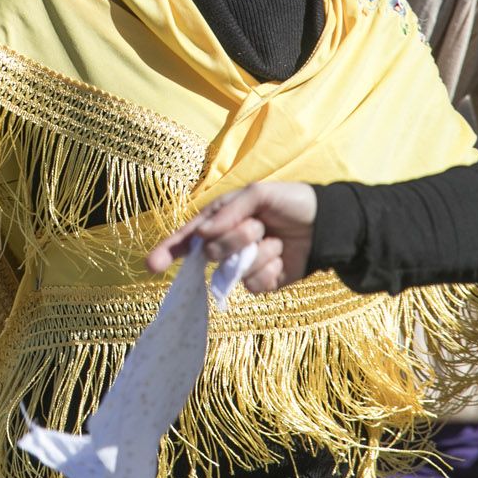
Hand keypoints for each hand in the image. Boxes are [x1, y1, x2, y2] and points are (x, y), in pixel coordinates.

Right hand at [146, 182, 317, 292]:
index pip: (188, 237)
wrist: (325, 223)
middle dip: (236, 238)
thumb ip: (229, 212)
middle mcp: (226, 245)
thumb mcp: (258, 193)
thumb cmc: (290, 201)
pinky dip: (271, 269)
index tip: (152, 264)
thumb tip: (202, 234)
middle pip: (212, 252)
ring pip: (235, 270)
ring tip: (275, 239)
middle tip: (258, 226)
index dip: (169, 250)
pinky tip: (282, 258)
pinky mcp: (261, 281)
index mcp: (219, 221)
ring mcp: (242, 265)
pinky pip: (255, 284)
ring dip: (260, 252)